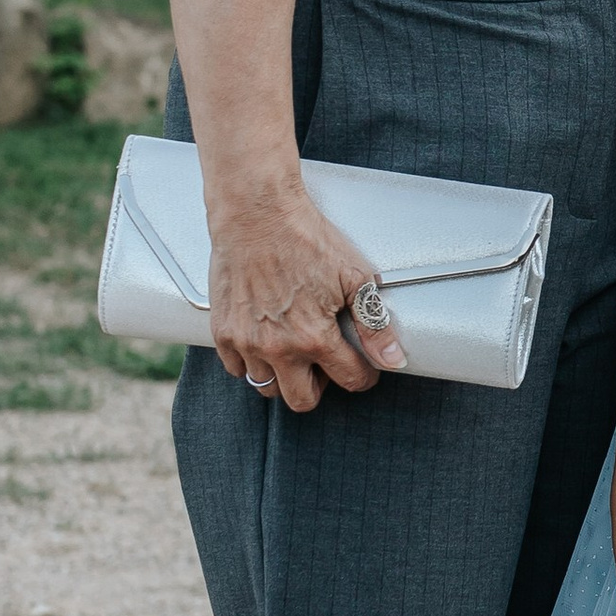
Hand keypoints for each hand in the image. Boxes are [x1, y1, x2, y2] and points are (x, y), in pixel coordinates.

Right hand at [208, 187, 406, 413]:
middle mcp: (278, 348)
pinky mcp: (223, 332)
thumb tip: (392, 359)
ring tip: (294, 350)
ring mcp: (247, 342)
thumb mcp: (354, 277)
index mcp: (315, 337)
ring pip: (267, 387)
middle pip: (302, 400)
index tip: (361, 366)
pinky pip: (237, 369)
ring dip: (284, 376)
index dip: (363, 375)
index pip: (349, 380)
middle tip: (324, 362)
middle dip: (320, 386)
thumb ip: (374, 324)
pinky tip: (265, 340)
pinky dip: (252, 362)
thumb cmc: (305, 238)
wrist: (256, 214)